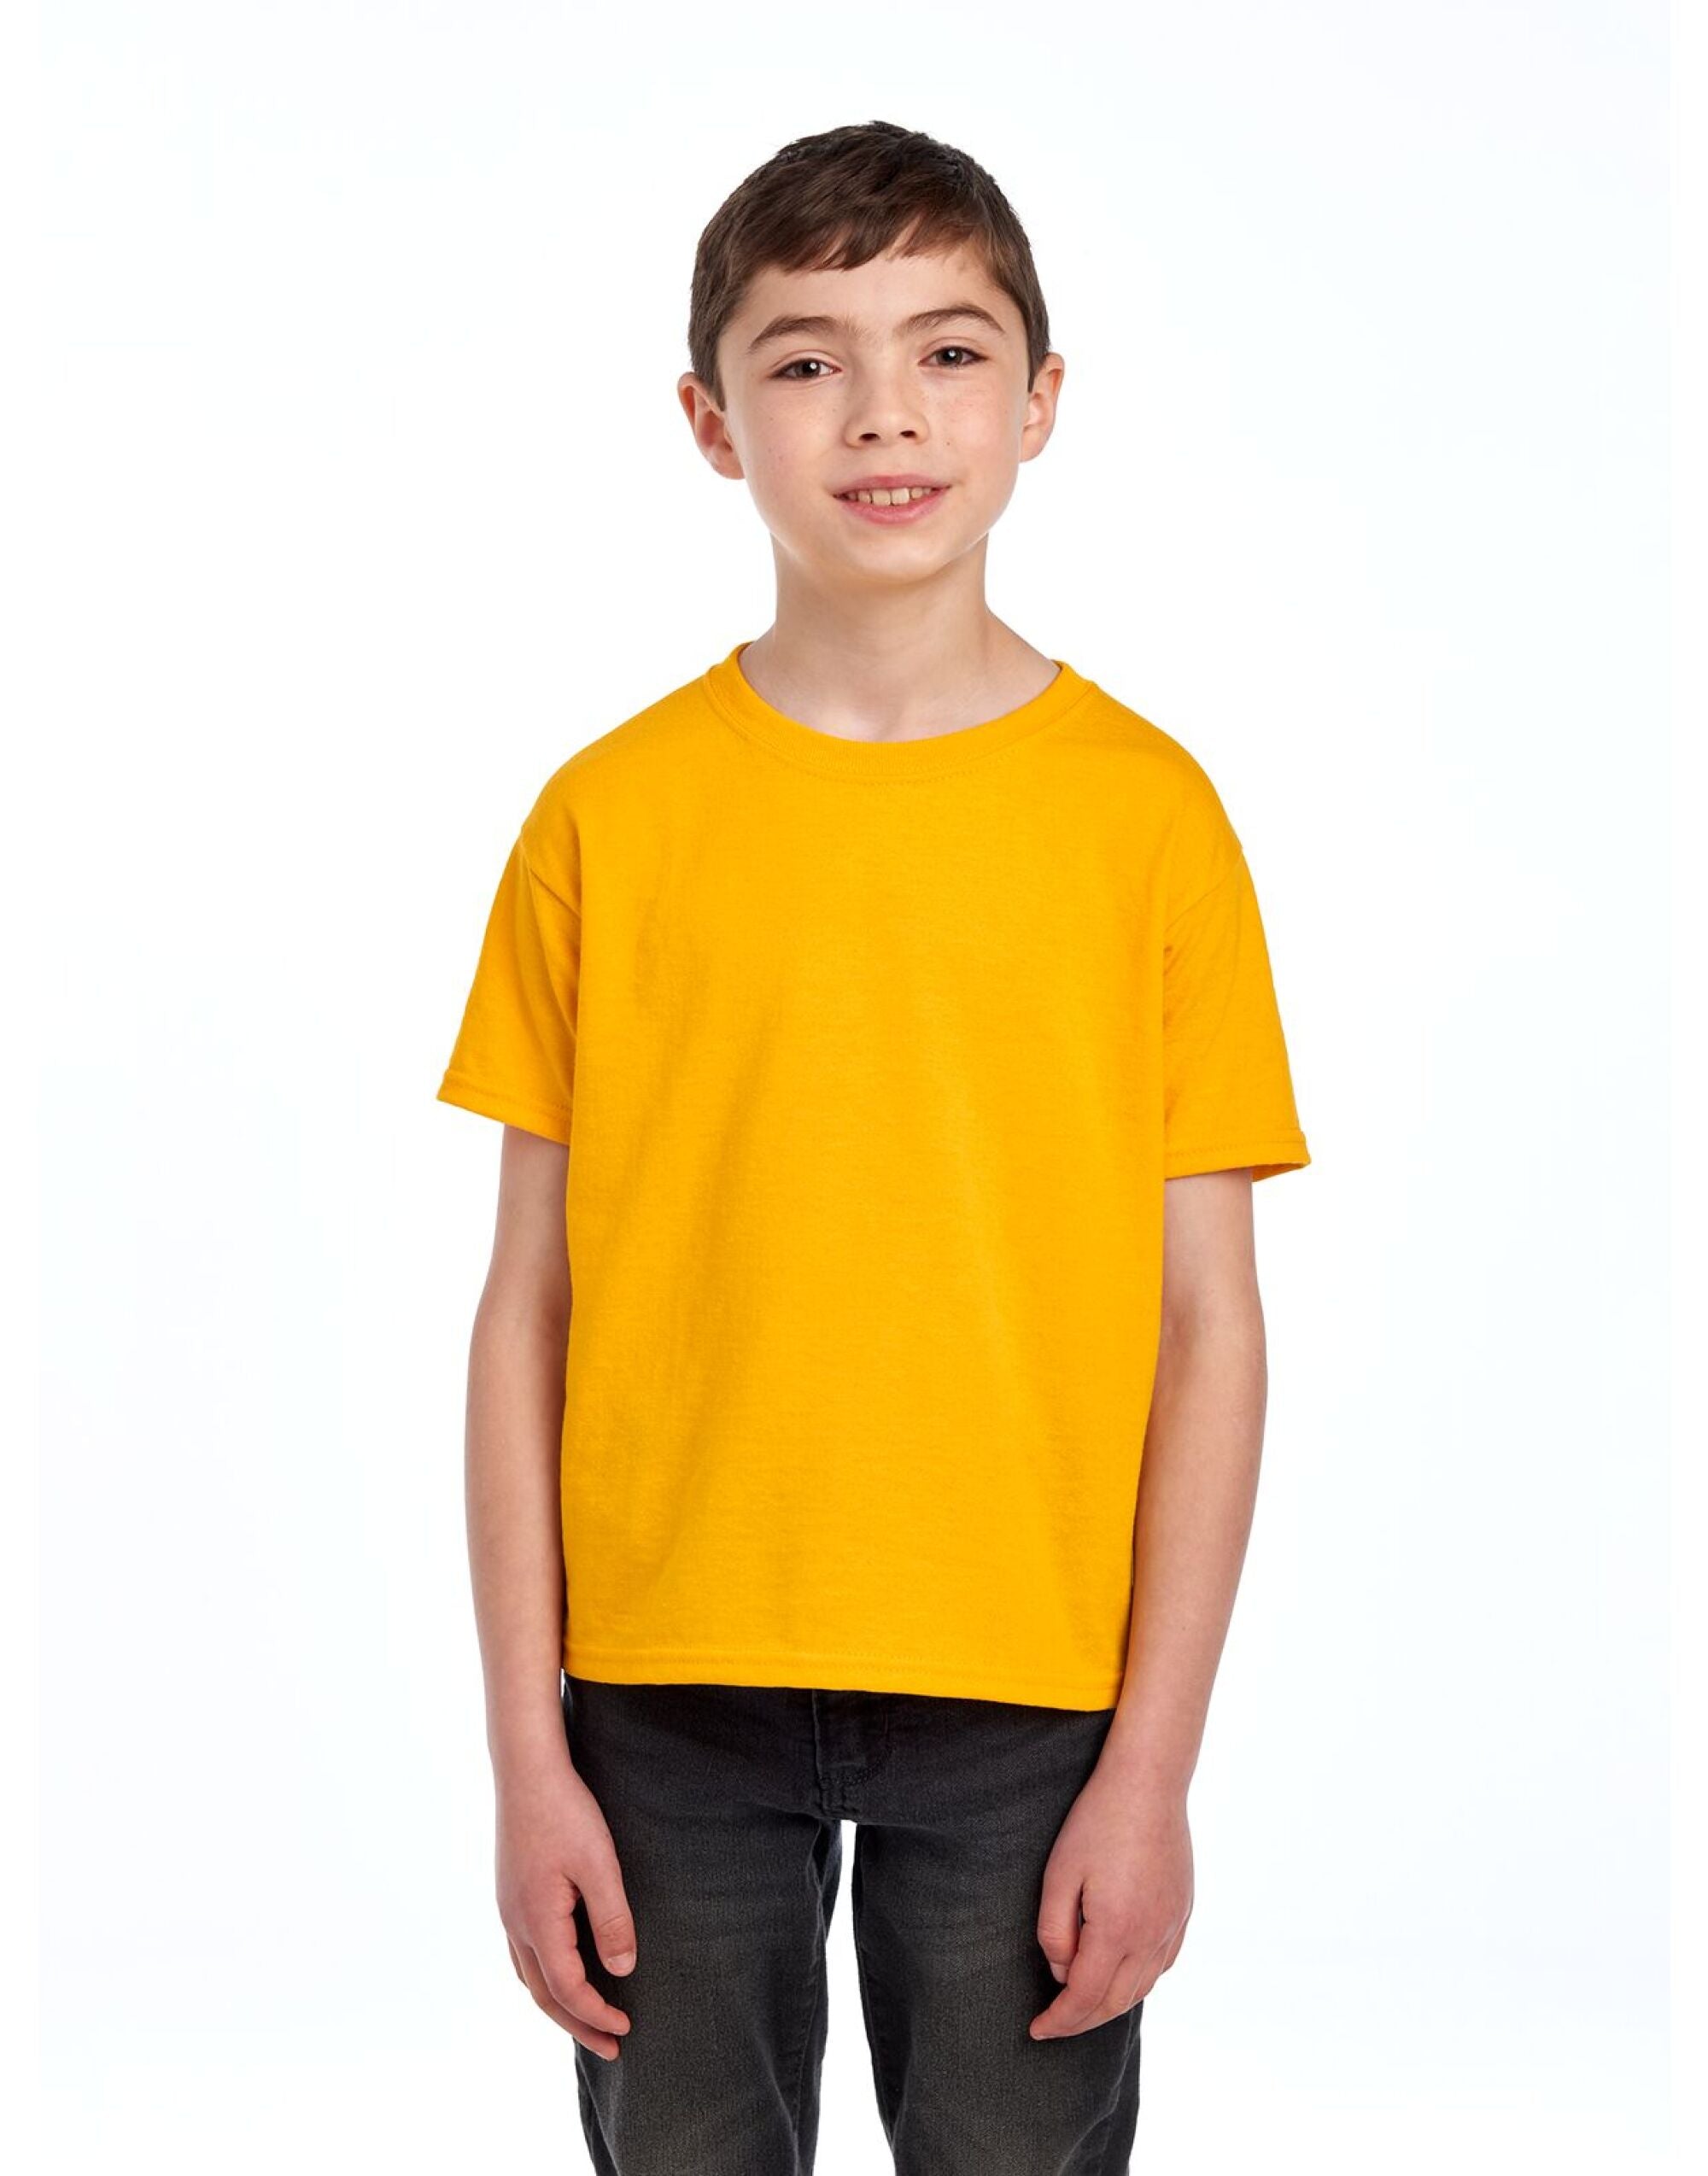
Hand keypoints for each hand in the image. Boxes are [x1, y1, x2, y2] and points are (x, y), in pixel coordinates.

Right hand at [495, 1751, 638, 2061]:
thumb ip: (611, 1918)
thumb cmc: (565, 1812)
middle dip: (577, 2024)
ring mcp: (508, 1908)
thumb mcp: (599, 1864)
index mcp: (537, 1921)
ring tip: (586, 2019)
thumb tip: (622, 1970)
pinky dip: (544, 1976)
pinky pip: (523, 1952)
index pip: (567, 1988)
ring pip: (529, 1975)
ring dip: (558, 2003)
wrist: (526, 1770)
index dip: (596, 2013)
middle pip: (542, 1993)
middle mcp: (515, 1922)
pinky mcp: (510, 1893)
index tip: (626, 2029)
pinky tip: (560, 1970)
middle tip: (610, 2048)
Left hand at [1029, 1763, 1192, 2040]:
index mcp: (1116, 1930)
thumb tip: (1061, 1972)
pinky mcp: (1183, 1911)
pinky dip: (1139, 1982)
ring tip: (1082, 2004)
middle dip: (1082, 2021)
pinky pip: (1162, 1965)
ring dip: (1111, 2005)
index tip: (1037, 2030)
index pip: (1085, 1998)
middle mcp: (1150, 1937)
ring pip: (1142, 1988)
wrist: (1148, 1782)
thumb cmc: (1097, 1822)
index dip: (1060, 2020)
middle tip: (1054, 2023)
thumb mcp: (1059, 1873)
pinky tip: (1121, 1974)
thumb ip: (1055, 1930)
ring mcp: (1172, 1925)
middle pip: (1116, 2002)